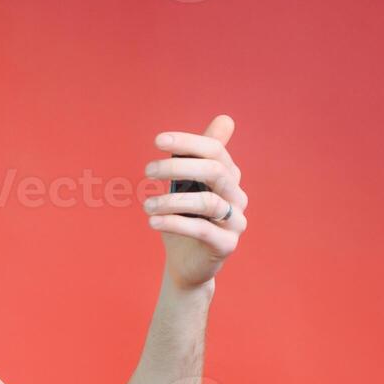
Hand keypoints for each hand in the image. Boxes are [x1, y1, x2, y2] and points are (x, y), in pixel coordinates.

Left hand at [142, 114, 247, 289]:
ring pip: (207, 202)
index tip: (158, 141)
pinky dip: (175, 223)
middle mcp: (237, 196)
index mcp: (229, 176)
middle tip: (147, 171)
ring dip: (172, 200)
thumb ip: (198, 157)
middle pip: (214, 171)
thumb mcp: (188, 185)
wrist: (186, 264)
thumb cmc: (185, 219)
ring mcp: (236, 221)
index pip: (214, 150)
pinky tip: (153, 222)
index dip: (188, 142)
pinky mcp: (227, 245)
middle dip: (177, 167)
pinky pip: (202, 230)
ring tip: (146, 204)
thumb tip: (225, 119)